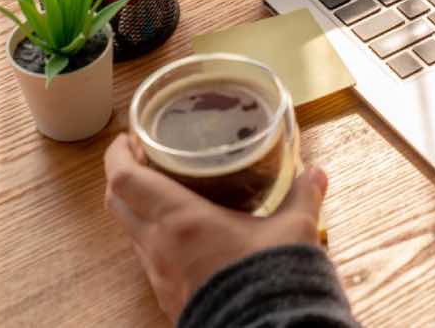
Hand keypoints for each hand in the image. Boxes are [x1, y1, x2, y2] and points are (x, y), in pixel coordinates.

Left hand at [104, 133, 326, 320]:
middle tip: (144, 158)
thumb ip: (303, 195)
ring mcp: (159, 275)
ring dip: (140, 208)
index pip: (125, 179)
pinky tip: (185, 234)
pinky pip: (150, 259)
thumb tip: (316, 172)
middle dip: (123, 176)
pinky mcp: (168, 297)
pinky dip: (156, 238)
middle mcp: (159, 246)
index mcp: (180, 219)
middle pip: (117, 203)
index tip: (127, 137)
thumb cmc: (270, 276)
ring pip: (132, 232)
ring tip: (167, 192)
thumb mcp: (294, 228)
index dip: (118, 154)